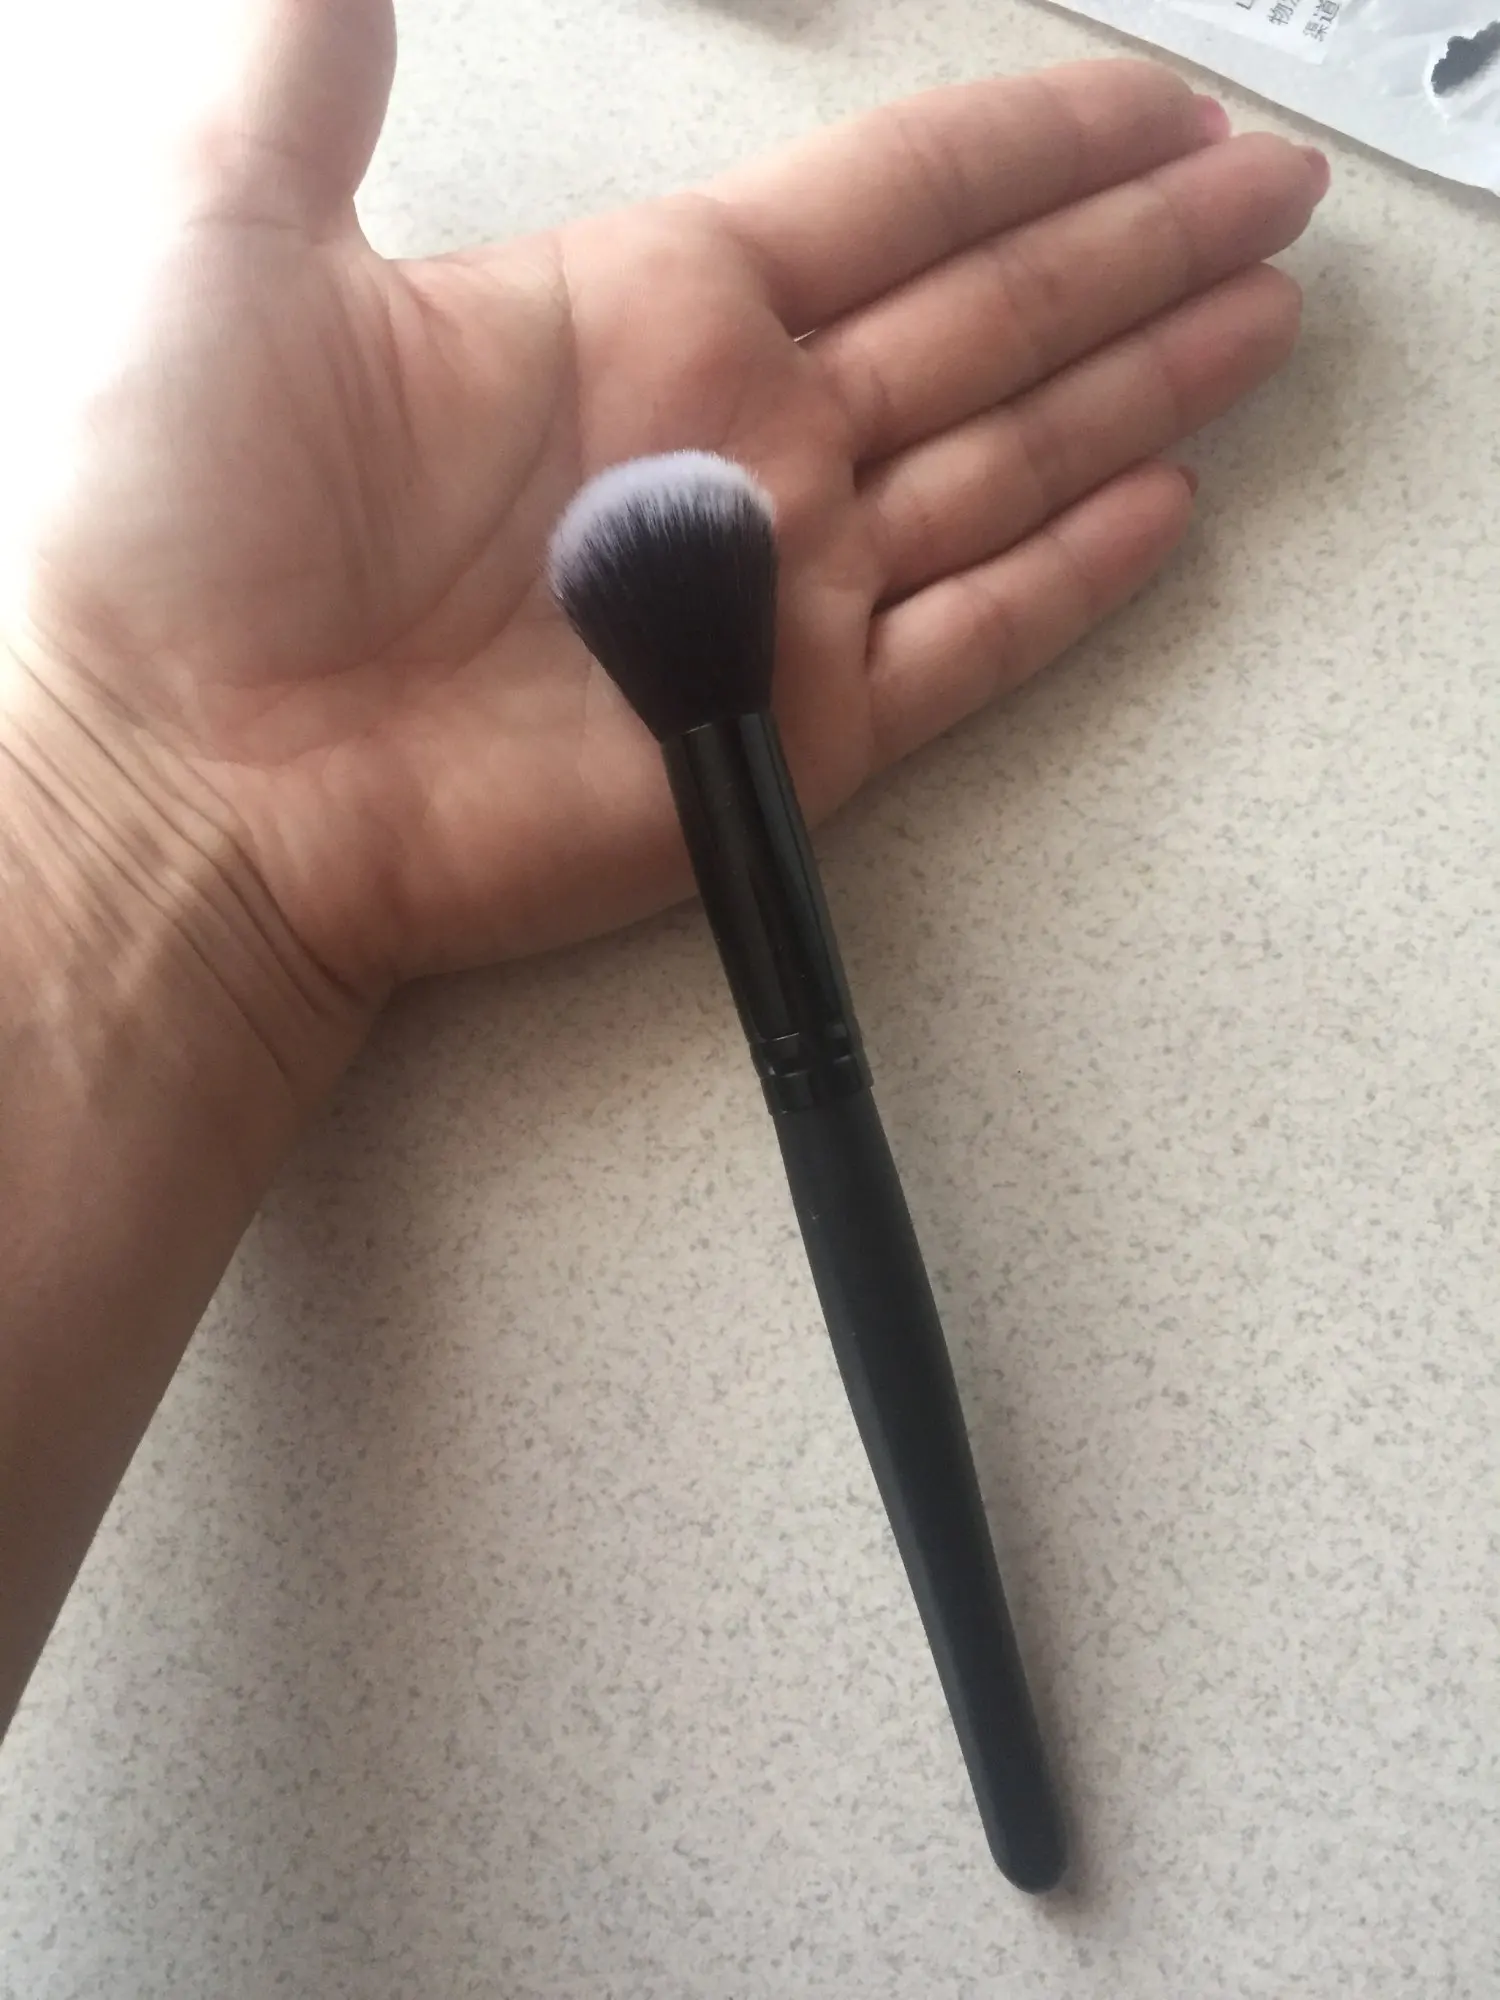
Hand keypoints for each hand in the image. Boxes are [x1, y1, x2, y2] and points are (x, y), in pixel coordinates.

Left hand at [7, 2, 1326, 1016]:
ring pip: (1008, 462)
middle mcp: (736, 440)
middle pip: (992, 315)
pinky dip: (1066, 580)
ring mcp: (775, 589)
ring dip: (1139, 389)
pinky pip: (970, 641)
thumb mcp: (231, 236)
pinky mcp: (788, 731)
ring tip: (1255, 321)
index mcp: (648, 308)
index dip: (1035, 143)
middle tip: (1261, 196)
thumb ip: (313, 72)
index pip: (898, 198)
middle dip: (1136, 250)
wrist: (189, 775)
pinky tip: (1157, 513)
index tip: (1144, 104)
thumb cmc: (179, 532)